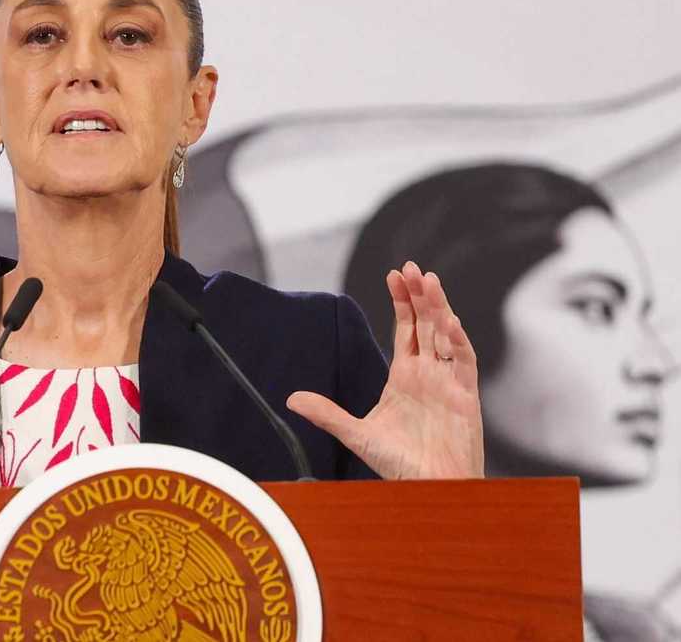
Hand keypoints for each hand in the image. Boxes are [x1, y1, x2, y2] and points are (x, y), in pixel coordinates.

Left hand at [286, 261, 483, 479]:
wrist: (429, 490)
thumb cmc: (400, 465)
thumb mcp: (356, 434)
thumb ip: (327, 414)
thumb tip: (291, 399)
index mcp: (405, 376)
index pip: (405, 330)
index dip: (401, 302)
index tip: (393, 275)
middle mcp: (428, 374)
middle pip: (426, 324)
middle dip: (419, 295)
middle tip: (411, 267)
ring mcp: (448, 382)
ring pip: (445, 335)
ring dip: (439, 308)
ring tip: (429, 281)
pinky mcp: (465, 397)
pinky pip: (464, 363)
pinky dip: (458, 342)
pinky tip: (448, 322)